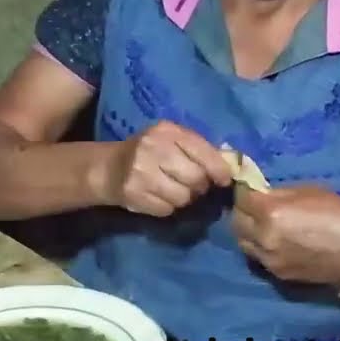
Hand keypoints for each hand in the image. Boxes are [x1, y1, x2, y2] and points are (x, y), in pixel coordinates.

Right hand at [99, 120, 233, 215]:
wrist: (109, 167)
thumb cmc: (149, 152)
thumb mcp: (172, 140)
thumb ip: (198, 148)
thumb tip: (230, 166)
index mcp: (167, 131)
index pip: (203, 152)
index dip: (219, 170)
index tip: (224, 180)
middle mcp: (153, 148)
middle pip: (196, 178)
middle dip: (200, 186)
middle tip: (195, 186)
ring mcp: (141, 172)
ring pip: (183, 197)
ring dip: (184, 199)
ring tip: (175, 190)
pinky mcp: (133, 194)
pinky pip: (166, 209)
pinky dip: (168, 207)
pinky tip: (159, 197)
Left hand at [231, 185, 339, 284]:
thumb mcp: (310, 191)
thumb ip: (280, 193)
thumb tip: (262, 193)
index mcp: (270, 212)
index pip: (241, 198)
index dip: (244, 191)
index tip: (250, 187)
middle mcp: (263, 238)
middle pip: (236, 222)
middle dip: (242, 211)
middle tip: (255, 205)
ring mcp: (269, 260)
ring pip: (244, 243)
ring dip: (248, 231)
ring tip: (263, 224)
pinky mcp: (278, 275)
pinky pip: (259, 257)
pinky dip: (260, 247)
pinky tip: (276, 241)